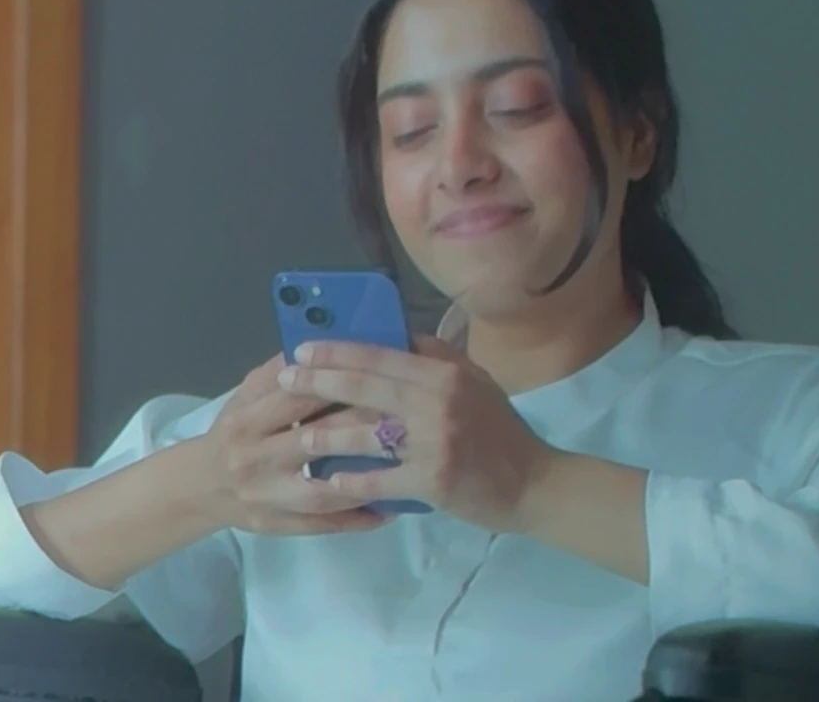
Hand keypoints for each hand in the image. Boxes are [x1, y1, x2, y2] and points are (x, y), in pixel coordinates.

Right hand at [200, 356, 394, 536]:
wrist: (202, 487)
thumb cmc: (232, 432)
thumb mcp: (244, 396)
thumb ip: (276, 373)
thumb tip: (318, 345)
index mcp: (247, 421)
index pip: (296, 400)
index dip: (337, 386)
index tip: (378, 376)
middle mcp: (256, 460)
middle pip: (314, 442)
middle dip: (360, 429)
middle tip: (403, 417)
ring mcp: (269, 497)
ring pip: (323, 491)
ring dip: (364, 479)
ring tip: (403, 465)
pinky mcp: (281, 526)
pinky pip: (326, 526)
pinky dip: (358, 519)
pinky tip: (390, 508)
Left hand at [278, 335, 558, 533]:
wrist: (534, 484)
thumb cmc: (500, 432)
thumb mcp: (475, 383)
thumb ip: (436, 359)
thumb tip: (393, 334)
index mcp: (444, 373)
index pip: (380, 354)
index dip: (337, 351)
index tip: (303, 349)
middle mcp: (438, 402)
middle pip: (364, 387)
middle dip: (317, 382)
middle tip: (284, 379)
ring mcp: (434, 443)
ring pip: (365, 435)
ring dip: (325, 437)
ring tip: (298, 439)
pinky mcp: (433, 481)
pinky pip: (380, 480)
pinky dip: (352, 482)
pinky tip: (330, 482)